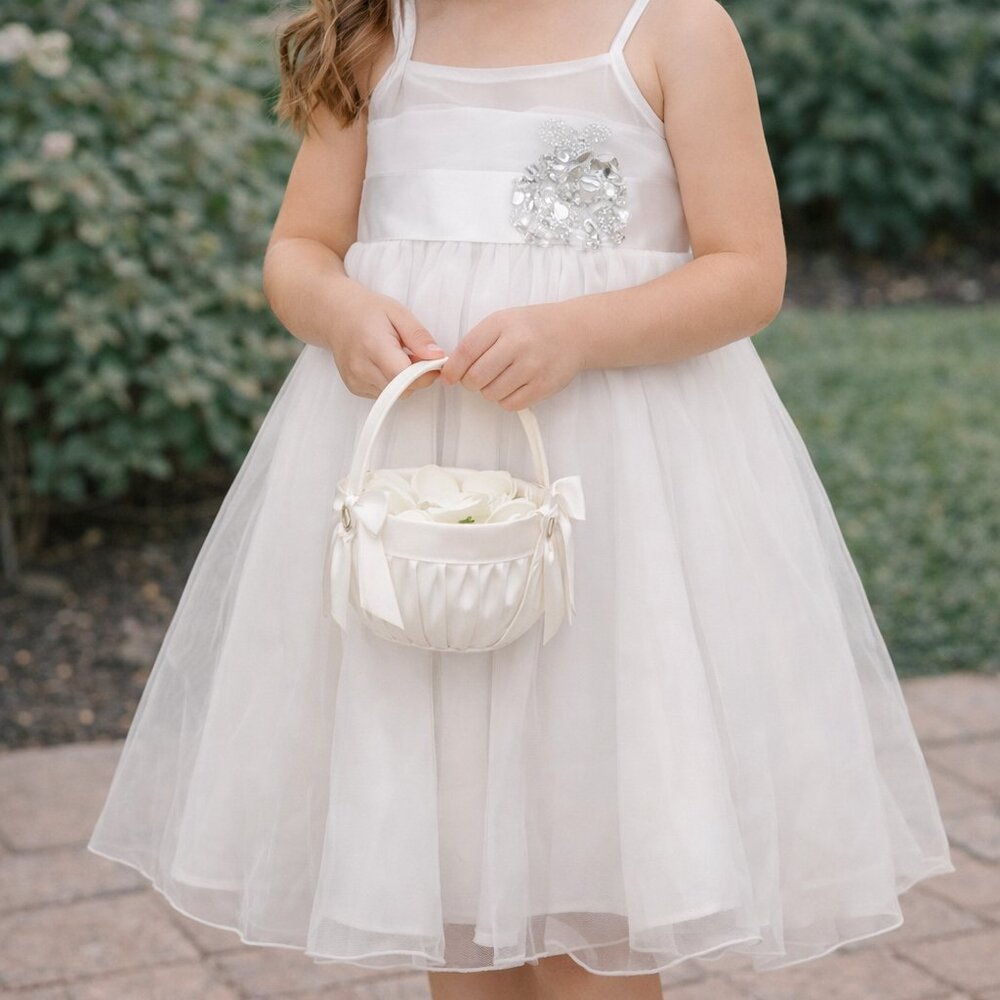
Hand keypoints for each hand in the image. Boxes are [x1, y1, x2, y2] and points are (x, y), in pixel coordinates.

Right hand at [326, 283, 444, 399]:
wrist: (336, 316)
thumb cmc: (368, 311)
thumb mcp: (398, 313)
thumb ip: (418, 336)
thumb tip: (438, 356)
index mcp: (373, 346)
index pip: (406, 376)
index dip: (425, 373)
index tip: (433, 362)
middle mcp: (361, 367)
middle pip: (402, 389)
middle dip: (416, 377)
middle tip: (414, 356)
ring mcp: (355, 380)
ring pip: (395, 395)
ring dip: (403, 381)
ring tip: (397, 357)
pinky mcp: (354, 387)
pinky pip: (383, 394)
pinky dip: (390, 383)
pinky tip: (384, 364)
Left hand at [438, 303, 583, 409]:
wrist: (575, 331)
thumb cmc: (533, 327)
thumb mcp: (503, 322)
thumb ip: (478, 342)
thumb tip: (451, 370)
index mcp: (503, 324)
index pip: (467, 351)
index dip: (453, 369)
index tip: (449, 377)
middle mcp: (518, 344)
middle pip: (476, 377)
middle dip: (471, 382)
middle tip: (478, 378)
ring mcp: (533, 366)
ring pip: (492, 394)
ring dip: (490, 391)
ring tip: (502, 378)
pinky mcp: (544, 386)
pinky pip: (511, 404)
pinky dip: (506, 399)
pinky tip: (514, 386)